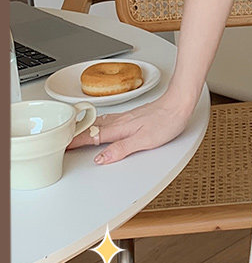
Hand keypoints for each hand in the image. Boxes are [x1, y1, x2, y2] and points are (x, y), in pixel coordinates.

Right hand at [65, 91, 193, 164]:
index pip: (92, 136)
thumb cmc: (166, 121)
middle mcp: (120, 121)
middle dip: (75, 133)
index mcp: (120, 128)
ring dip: (85, 126)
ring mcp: (126, 117)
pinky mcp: (133, 115)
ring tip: (74, 131)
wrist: (180, 103)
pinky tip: (100, 123)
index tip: (62, 146)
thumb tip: (101, 159)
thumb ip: (121, 149)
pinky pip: (108, 119)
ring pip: (99, 122)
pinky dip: (98, 121)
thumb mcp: (144, 141)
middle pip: (92, 128)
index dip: (76, 142)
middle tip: (61, 139)